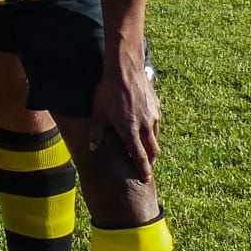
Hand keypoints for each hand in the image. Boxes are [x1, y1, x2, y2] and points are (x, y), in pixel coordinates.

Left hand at [87, 48, 160, 183]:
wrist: (126, 70)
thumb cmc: (108, 91)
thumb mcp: (98, 112)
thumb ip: (96, 131)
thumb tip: (92, 147)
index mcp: (129, 130)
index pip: (139, 156)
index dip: (143, 169)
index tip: (146, 180)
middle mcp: (144, 126)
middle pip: (152, 150)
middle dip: (150, 161)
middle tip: (147, 168)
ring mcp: (153, 117)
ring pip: (155, 137)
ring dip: (151, 146)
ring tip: (146, 150)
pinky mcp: (157, 108)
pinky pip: (156, 124)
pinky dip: (152, 131)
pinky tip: (145, 129)